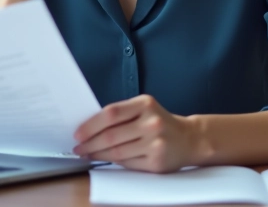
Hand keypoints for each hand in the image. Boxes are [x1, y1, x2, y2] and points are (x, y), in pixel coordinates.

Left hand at [72, 95, 204, 172]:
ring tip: (87, 153)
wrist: (190, 139)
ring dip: (97, 154)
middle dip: (90, 143)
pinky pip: (127, 163)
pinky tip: (105, 159)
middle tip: (78, 147)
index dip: (91, 125)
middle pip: (111, 135)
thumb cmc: (160, 123)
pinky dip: (113, 162)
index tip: (78, 133)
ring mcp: (155, 143)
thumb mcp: (144, 109)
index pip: (111, 113)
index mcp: (145, 104)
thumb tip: (89, 127)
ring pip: (117, 152)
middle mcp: (152, 123)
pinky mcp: (156, 162)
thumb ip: (121, 114)